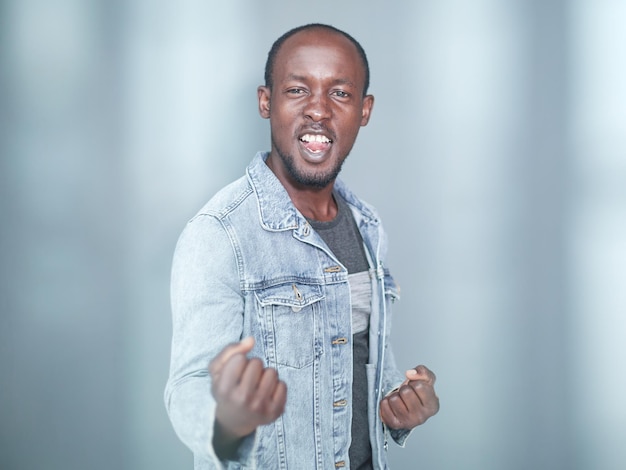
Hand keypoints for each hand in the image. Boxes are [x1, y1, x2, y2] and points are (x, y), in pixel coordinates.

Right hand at [209, 337, 286, 454]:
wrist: (234, 420)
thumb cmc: (226, 389)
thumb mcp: (217, 370)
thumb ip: (230, 350)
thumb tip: (251, 340)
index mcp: (224, 389)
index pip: (240, 357)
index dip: (238, 360)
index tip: (235, 372)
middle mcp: (242, 399)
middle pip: (257, 362)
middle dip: (253, 366)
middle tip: (246, 379)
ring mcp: (260, 407)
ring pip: (272, 371)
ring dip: (265, 374)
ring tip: (257, 385)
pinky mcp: (275, 412)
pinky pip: (283, 385)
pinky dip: (276, 386)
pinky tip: (266, 394)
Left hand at [379, 365, 438, 429]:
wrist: (407, 406)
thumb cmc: (417, 393)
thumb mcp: (426, 379)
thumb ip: (422, 372)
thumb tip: (410, 373)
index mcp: (432, 406)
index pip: (419, 386)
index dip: (415, 382)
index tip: (416, 387)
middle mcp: (422, 417)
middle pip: (405, 392)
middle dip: (404, 389)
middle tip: (406, 394)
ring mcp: (408, 422)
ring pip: (394, 399)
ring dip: (395, 396)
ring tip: (400, 400)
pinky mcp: (395, 424)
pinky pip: (384, 406)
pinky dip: (385, 402)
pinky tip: (392, 405)